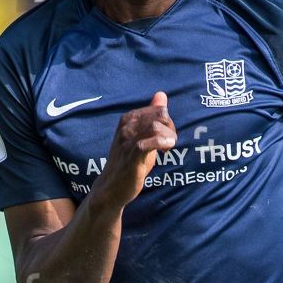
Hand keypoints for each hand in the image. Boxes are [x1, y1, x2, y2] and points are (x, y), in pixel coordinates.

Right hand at [96, 90, 176, 207]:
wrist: (112, 187)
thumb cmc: (129, 161)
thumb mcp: (142, 136)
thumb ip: (152, 116)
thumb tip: (161, 94)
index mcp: (128, 119)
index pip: (159, 110)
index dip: (169, 123)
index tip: (167, 137)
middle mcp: (126, 126)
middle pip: (160, 116)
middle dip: (171, 128)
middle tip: (169, 143)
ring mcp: (127, 140)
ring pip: (156, 127)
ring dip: (168, 137)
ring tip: (168, 148)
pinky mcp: (131, 155)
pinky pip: (149, 142)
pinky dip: (162, 144)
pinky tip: (165, 151)